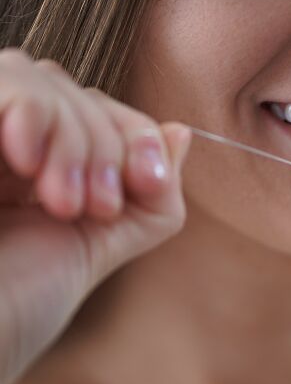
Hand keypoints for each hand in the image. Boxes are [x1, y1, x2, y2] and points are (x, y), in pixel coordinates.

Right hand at [0, 49, 190, 383]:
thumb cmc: (17, 308)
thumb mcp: (100, 248)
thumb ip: (149, 197)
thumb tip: (180, 133)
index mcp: (38, 165)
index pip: (98, 111)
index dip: (136, 135)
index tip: (149, 183)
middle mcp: (5, 142)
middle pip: (72, 89)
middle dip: (105, 145)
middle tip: (98, 207)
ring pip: (36, 76)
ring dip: (72, 137)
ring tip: (64, 202)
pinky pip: (2, 82)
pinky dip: (30, 112)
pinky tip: (26, 164)